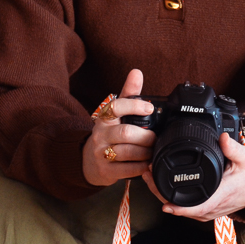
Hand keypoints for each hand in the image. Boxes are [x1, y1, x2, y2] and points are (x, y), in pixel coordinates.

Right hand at [82, 69, 156, 186]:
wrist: (89, 161)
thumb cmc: (109, 133)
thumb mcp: (116, 113)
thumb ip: (129, 93)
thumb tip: (136, 72)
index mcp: (104, 118)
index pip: (116, 107)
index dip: (135, 106)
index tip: (150, 107)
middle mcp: (101, 134)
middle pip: (126, 133)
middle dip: (146, 136)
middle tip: (155, 137)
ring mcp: (101, 154)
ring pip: (128, 152)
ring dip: (146, 152)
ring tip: (152, 150)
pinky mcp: (105, 171)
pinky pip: (127, 170)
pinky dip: (141, 167)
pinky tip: (147, 164)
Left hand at [141, 133, 244, 221]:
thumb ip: (233, 148)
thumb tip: (223, 138)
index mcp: (221, 196)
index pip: (198, 208)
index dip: (179, 207)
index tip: (164, 203)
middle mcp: (212, 208)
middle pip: (182, 210)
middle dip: (161, 194)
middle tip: (147, 174)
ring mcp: (207, 212)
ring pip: (180, 211)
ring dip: (162, 195)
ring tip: (149, 176)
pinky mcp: (203, 211)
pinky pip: (183, 209)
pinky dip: (170, 198)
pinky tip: (160, 185)